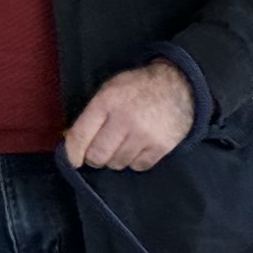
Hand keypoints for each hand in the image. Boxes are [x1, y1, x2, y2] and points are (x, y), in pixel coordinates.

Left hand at [64, 63, 196, 171]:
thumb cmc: (138, 88)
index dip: (72, 153)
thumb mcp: (110, 90)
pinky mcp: (161, 146)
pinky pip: (139, 166)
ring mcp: (144, 135)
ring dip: (116, 159)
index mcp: (107, 102)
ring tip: (123, 145)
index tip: (74, 161)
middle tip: (100, 153)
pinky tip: (138, 148)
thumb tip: (74, 143)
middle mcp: (124, 119)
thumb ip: (92, 115)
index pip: (80, 136)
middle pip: (98, 155)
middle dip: (95, 158)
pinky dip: (135, 161)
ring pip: (118, 163)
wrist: (179, 86)